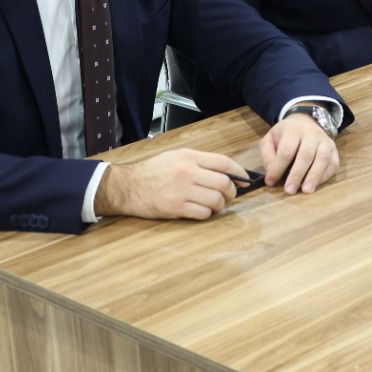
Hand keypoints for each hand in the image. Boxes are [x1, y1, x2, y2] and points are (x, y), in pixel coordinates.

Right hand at [95, 148, 240, 219]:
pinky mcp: (175, 208)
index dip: (239, 172)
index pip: (224, 163)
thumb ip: (200, 162)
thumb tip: (227, 172)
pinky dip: (207, 214)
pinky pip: (203, 214)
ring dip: (220, 205)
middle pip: (224, 183)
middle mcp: (187, 172)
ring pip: (216, 200)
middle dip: (231, 192)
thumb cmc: (152, 171)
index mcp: (189, 157)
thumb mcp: (176, 156)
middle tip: (228, 195)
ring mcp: (182, 191)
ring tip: (214, 204)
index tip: (245, 180)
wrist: (127, 186)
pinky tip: (201, 211)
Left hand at [260, 111, 339, 193]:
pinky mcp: (334, 150)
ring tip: (307, 190)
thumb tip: (272, 174)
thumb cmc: (286, 135)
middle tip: (289, 190)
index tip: (271, 181)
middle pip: (306, 155)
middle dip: (297, 174)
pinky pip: (333, 163)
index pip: (286, 151)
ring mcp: (325, 141)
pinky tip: (316, 184)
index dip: (278, 168)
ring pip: (322, 158)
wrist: (305, 122)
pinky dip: (325, 175)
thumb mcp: (270, 139)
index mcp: (293, 130)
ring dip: (315, 176)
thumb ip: (267, 156)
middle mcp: (311, 134)